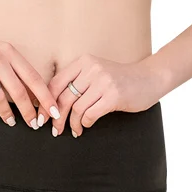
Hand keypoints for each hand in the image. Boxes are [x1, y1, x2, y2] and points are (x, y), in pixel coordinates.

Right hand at [0, 29, 61, 130]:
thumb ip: (11, 70)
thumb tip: (31, 96)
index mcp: (8, 50)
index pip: (33, 77)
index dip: (45, 96)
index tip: (53, 110)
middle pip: (20, 92)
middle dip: (29, 112)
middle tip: (35, 124)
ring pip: (1, 99)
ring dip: (8, 114)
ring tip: (11, 121)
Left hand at [45, 54, 162, 137]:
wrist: (149, 78)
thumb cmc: (119, 79)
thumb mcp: (96, 73)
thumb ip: (77, 81)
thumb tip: (52, 103)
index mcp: (84, 61)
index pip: (56, 82)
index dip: (46, 102)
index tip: (42, 116)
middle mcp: (92, 69)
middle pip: (64, 97)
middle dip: (56, 117)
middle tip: (54, 130)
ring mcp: (103, 81)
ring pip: (77, 108)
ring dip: (72, 124)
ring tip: (74, 131)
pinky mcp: (114, 96)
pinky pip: (91, 114)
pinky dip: (86, 123)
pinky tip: (86, 126)